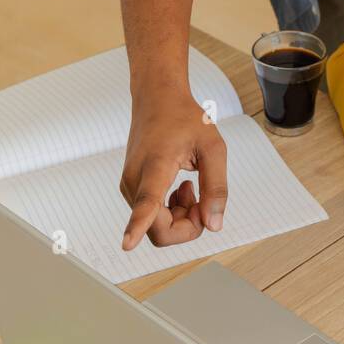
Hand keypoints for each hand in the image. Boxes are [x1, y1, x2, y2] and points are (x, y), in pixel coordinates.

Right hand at [119, 88, 227, 248]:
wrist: (157, 99)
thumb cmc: (185, 118)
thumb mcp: (213, 148)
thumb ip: (216, 187)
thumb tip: (213, 225)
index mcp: (156, 165)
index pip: (146, 201)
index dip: (137, 225)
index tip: (128, 244)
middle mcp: (135, 180)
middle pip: (158, 230)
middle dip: (187, 227)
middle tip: (203, 200)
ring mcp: (129, 187)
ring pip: (156, 227)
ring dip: (181, 217)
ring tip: (191, 187)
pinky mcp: (130, 190)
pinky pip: (152, 218)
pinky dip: (172, 211)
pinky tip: (180, 188)